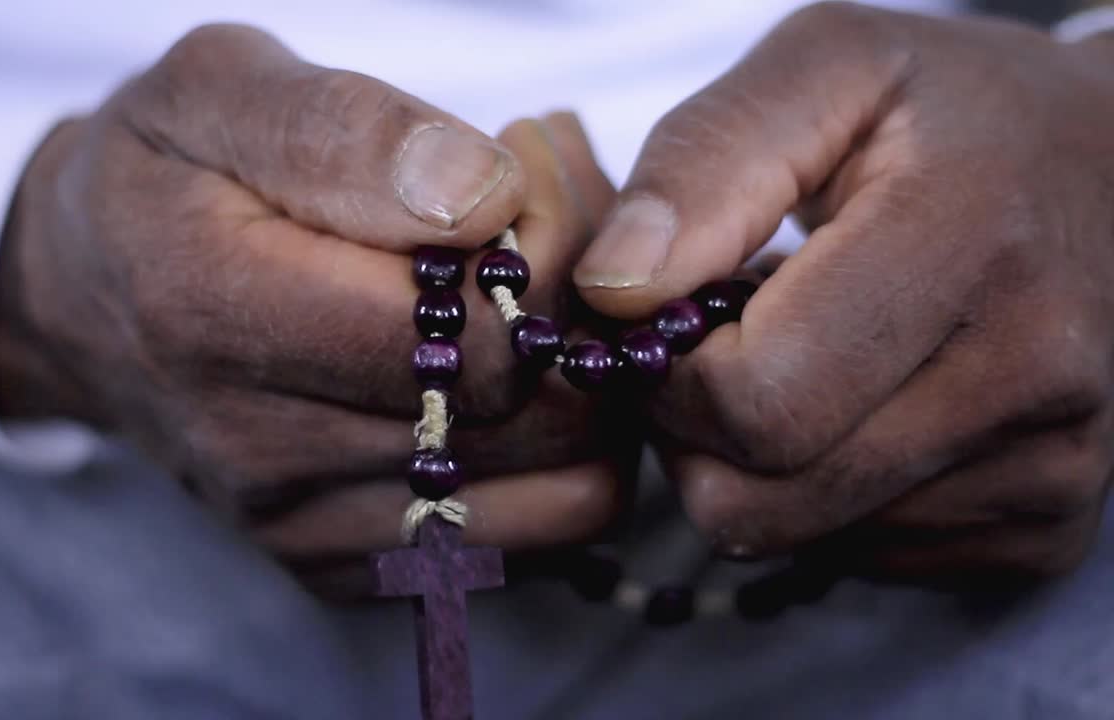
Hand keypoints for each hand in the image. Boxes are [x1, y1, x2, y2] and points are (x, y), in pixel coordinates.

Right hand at [0, 25, 626, 564]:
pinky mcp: (336, 566)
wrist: (81, 296)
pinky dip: (553, 462)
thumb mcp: (219, 92)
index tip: (522, 185)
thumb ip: (347, 133)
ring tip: (534, 311)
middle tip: (546, 238)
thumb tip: (480, 199)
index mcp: (222, 316)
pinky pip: (524, 543)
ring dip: (592, 397)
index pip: (475, 343)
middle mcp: (261, 451)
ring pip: (559, 496)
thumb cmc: (161, 175)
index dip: (548, 256)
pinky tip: (503, 380)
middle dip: (582, 320)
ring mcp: (303, 528)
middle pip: (537, 424)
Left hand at [573, 3, 1113, 583]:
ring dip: (759, 464)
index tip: (676, 316)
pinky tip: (864, 402)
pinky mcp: (1047, 531)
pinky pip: (861, 557)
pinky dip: (827, 492)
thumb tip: (612, 290)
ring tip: (806, 358)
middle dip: (695, 433)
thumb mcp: (824, 69)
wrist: (1110, 167)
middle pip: (762, 501)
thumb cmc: (948, 110)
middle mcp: (1036, 375)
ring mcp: (1054, 469)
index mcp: (973, 240)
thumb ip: (703, 162)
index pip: (756, 401)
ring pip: (800, 539)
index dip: (671, 372)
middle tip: (719, 347)